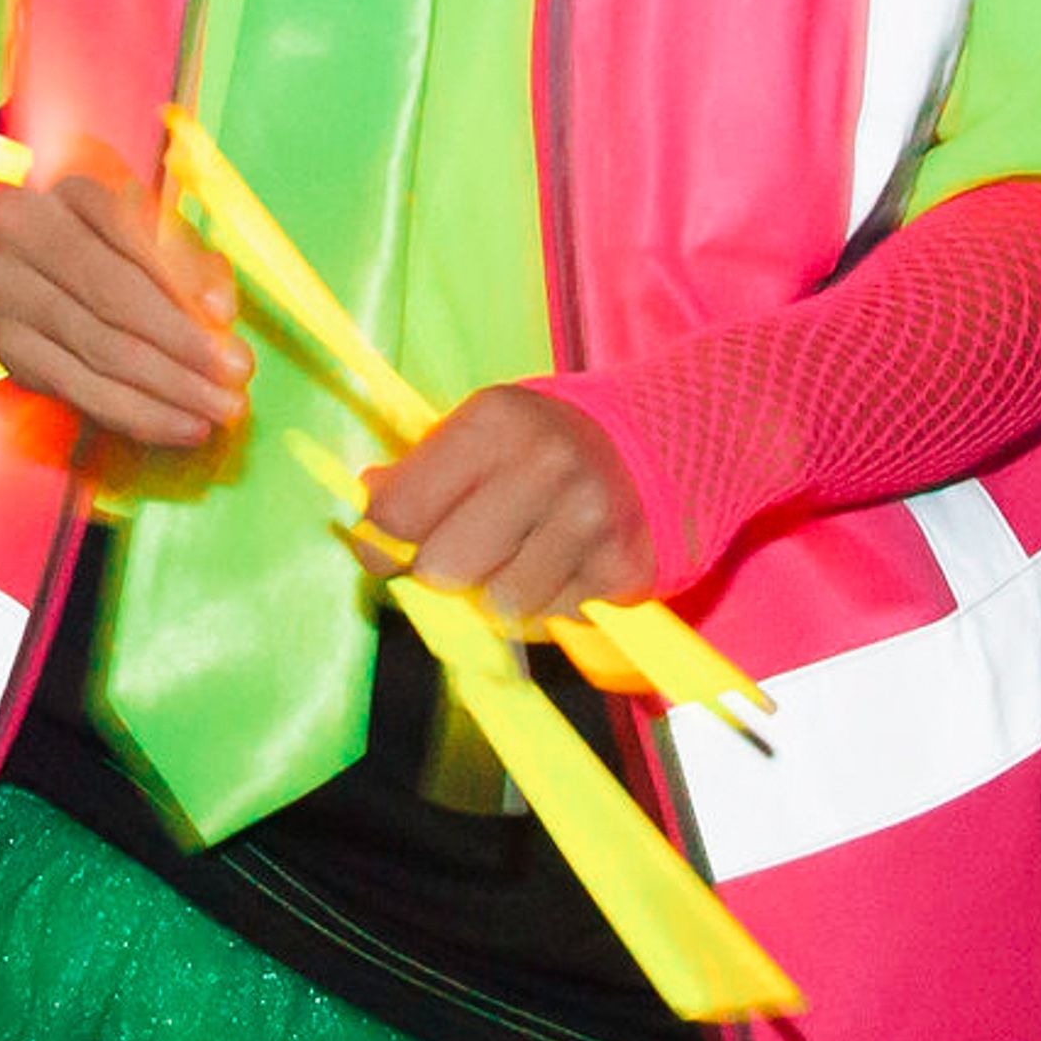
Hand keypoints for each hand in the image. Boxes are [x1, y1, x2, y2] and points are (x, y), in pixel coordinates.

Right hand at [0, 171, 249, 448]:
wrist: (33, 267)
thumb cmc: (117, 245)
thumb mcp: (157, 235)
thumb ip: (192, 263)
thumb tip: (220, 313)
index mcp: (73, 190)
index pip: (129, 229)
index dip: (180, 275)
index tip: (227, 317)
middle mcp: (27, 235)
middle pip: (112, 294)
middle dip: (182, 342)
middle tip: (237, 375)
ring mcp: (9, 294)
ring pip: (99, 349)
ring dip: (169, 388)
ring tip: (222, 410)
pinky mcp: (10, 350)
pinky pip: (80, 390)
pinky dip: (139, 414)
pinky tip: (184, 426)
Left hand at [366, 388, 653, 623]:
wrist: (672, 437)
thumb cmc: (554, 440)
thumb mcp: (487, 426)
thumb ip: (422, 468)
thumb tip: (368, 518)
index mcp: (496, 420)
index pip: (399, 509)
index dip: (382, 539)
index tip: (391, 544)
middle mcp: (545, 466)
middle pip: (443, 569)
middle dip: (442, 572)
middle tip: (461, 555)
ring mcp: (589, 521)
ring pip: (497, 606)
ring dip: (497, 597)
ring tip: (519, 559)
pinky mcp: (622, 571)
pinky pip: (551, 620)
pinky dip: (546, 605)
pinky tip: (562, 567)